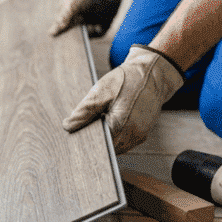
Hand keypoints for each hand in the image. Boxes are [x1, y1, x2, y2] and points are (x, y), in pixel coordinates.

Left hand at [63, 45, 183, 153]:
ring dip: (106, 136)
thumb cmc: (128, 79)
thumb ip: (83, 111)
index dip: (85, 139)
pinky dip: (115, 134)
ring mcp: (138, 137)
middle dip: (95, 138)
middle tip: (88, 122)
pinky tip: (111, 119)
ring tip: (102, 118)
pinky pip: (123, 141)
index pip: (96, 144)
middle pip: (106, 148)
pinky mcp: (142, 134)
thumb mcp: (101, 91)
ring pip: (115, 146)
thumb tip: (68, 127)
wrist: (153, 73)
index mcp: (120, 126)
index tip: (76, 132)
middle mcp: (132, 136)